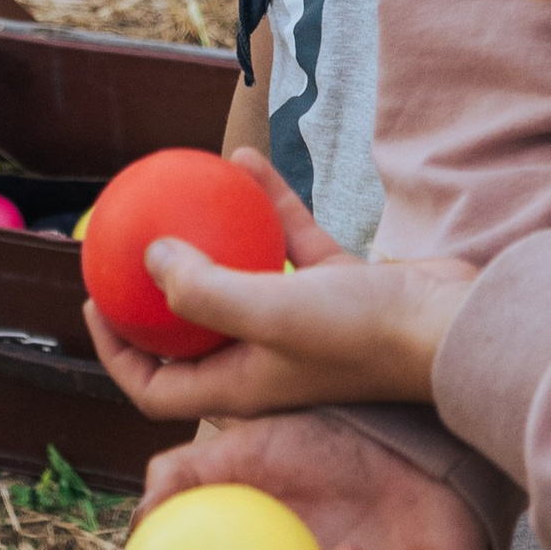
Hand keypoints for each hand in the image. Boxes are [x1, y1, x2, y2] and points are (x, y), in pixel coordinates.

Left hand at [84, 149, 474, 420]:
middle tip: (129, 244)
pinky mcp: (339, 287)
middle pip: (193, 335)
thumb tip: (149, 259)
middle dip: (155, 296)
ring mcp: (304, 323)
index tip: (96, 303)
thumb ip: (205, 291)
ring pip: (242, 278)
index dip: (118, 356)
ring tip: (183, 193)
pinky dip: (268, 207)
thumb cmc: (364, 334)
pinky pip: (289, 241)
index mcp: (242, 386)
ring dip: (212, 240)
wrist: (454, 326)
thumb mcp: (271, 313)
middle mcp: (267, 360)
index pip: (159, 388)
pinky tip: (246, 161)